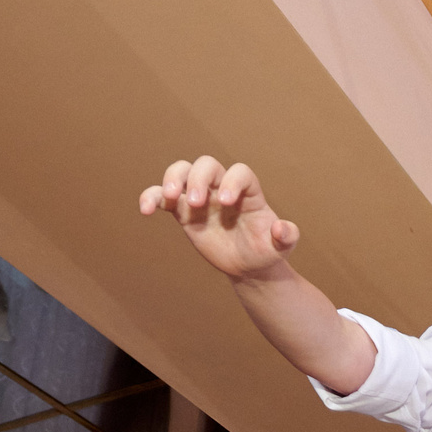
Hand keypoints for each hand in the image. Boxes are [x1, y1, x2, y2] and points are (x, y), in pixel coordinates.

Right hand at [139, 157, 301, 279]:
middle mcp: (222, 187)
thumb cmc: (266, 251)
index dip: (231, 182)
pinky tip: (145, 210)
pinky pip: (162, 197)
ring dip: (172, 179)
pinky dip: (151, 197)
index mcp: (248, 192)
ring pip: (182, 171)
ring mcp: (201, 197)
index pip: (239, 173)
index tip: (225, 202)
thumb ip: (286, 237)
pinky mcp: (183, 211)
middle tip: (195, 202)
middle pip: (206, 165)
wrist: (248, 266)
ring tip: (170, 197)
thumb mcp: (281, 247)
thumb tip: (282, 229)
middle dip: (198, 178)